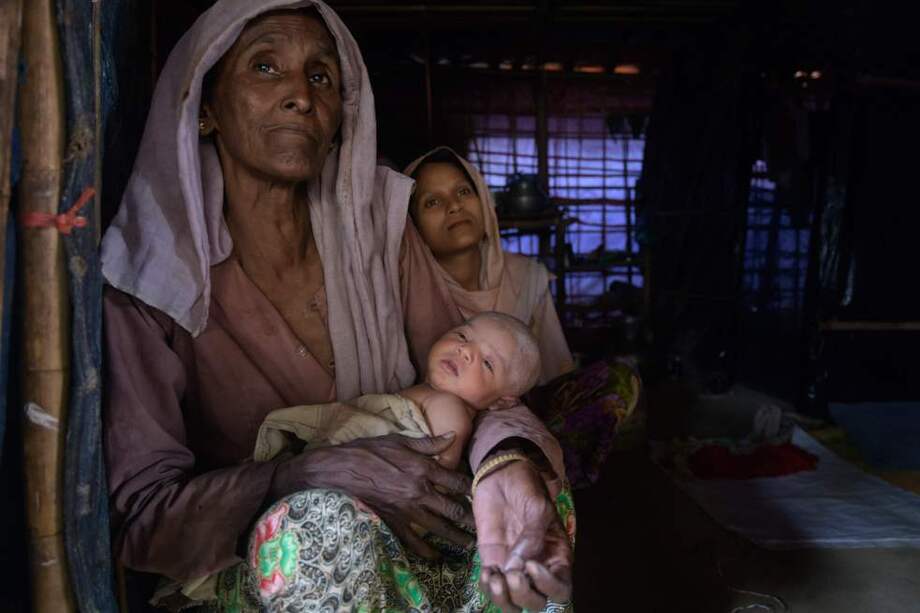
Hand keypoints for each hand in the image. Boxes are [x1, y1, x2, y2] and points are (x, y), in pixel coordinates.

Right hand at [271, 433, 472, 557]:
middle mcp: (419, 491)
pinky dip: (426, 552)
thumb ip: (428, 443)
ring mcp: (406, 509)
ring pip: (439, 527)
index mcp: (423, 468)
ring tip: (468, 545)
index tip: (480, 494)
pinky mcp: (393, 522)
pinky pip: (414, 541)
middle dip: (469, 518)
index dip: (471, 489)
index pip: (456, 481)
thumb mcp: (399, 440)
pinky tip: (436, 557)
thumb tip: (452, 436)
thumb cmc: (368, 450)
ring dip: (456, 537)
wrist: (339, 470)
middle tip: (481, 526)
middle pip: (453, 508)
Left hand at [473, 459, 572, 611]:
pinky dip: (487, 588)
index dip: (548, 586)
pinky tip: (486, 572)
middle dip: (524, 595)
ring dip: (504, 599)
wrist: (500, 474)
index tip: (531, 566)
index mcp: (556, 556)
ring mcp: (514, 567)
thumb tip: (519, 567)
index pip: (560, 589)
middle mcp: (538, 567)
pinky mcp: (493, 562)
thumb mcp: (537, 507)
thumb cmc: (526, 486)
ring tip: (494, 578)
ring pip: (514, 602)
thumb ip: (532, 537)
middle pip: (537, 602)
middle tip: (511, 574)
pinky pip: (492, 587)